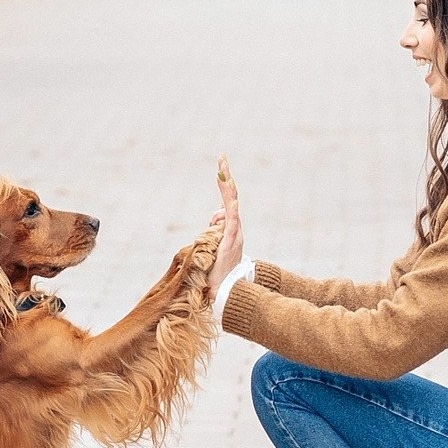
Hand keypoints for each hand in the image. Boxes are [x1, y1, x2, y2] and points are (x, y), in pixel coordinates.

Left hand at [211, 156, 243, 279]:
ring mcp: (235, 233)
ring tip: (221, 171)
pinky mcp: (231, 241)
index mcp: (230, 226)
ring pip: (230, 208)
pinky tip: (228, 200)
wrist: (227, 288)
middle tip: (221, 159)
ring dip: (226, 189)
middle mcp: (235, 227)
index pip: (227, 201)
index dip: (224, 184)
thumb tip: (215, 216)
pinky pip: (232, 222)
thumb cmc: (218, 268)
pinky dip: (230, 210)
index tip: (220, 166)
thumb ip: (214, 229)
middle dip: (226, 178)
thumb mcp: (213, 244)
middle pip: (231, 198)